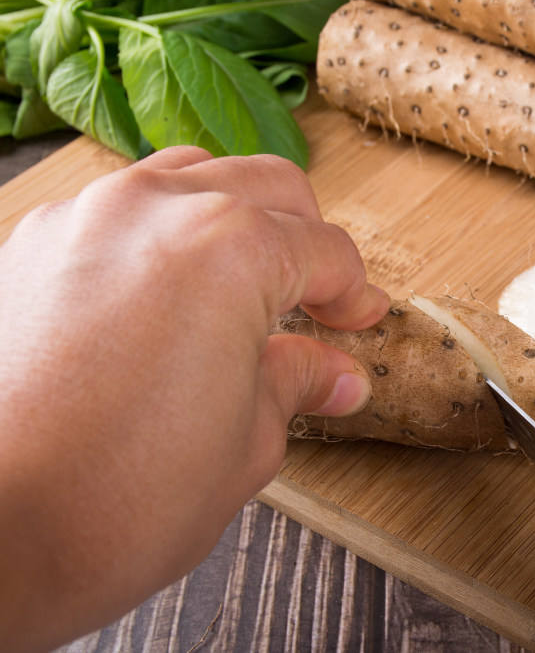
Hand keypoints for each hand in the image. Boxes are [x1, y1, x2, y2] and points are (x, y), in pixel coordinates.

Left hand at [0, 147, 389, 650]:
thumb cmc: (117, 501)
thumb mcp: (247, 443)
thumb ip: (296, 382)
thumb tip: (335, 372)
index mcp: (234, 249)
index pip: (324, 250)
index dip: (354, 291)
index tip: (358, 319)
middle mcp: (158, 209)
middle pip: (268, 187)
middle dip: (305, 239)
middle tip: (316, 299)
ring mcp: (87, 217)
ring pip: (191, 177)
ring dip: (233, 217)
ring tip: (242, 282)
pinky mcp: (31, 243)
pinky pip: (119, 209)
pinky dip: (160, 233)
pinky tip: (165, 293)